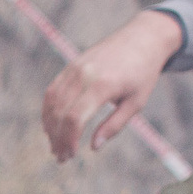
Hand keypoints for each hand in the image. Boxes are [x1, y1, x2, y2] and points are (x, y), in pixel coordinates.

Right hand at [42, 10, 182, 160]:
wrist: (143, 37)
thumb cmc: (143, 73)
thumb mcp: (136, 102)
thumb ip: (114, 125)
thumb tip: (93, 147)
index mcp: (103, 85)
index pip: (74, 119)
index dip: (69, 140)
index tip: (71, 155)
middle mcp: (84, 75)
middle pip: (60, 113)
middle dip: (57, 138)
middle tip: (60, 156)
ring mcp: (75, 68)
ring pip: (52, 103)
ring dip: (50, 127)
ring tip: (55, 144)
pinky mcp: (71, 65)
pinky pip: (52, 91)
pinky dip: (48, 111)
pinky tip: (52, 125)